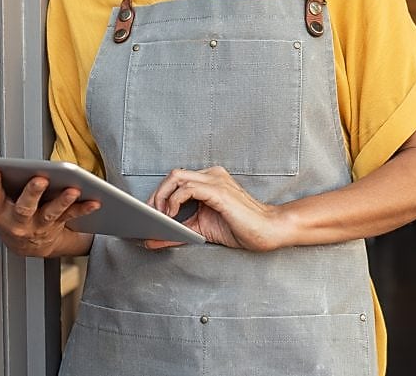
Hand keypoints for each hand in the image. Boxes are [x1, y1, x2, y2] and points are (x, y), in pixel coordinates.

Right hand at [0, 168, 98, 256]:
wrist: (28, 247)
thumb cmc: (8, 218)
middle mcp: (18, 222)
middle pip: (24, 207)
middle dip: (32, 193)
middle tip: (39, 178)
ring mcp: (39, 226)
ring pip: (51, 213)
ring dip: (62, 201)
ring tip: (74, 189)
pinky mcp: (58, 226)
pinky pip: (72, 216)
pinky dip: (84, 208)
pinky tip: (95, 200)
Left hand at [145, 167, 286, 251]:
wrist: (267, 231)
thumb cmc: (240, 228)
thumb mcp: (201, 230)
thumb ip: (178, 232)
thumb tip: (151, 240)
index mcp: (209, 180)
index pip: (176, 179)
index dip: (158, 194)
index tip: (147, 213)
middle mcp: (212, 175)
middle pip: (173, 175)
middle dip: (155, 195)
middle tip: (149, 216)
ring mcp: (216, 181)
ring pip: (176, 177)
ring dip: (162, 197)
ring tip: (159, 217)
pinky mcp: (218, 191)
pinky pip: (188, 189)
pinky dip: (174, 202)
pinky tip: (172, 216)